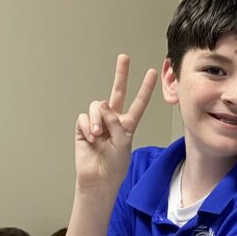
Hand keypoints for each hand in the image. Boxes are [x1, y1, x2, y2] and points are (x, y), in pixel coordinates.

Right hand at [75, 54, 156, 191]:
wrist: (99, 178)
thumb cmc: (115, 164)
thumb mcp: (123, 142)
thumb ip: (116, 122)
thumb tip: (103, 104)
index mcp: (128, 124)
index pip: (138, 103)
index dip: (145, 88)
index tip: (153, 73)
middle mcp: (113, 119)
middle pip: (117, 92)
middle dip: (121, 74)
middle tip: (124, 58)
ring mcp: (98, 122)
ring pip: (97, 106)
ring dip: (98, 118)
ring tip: (98, 134)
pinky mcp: (83, 126)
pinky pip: (84, 117)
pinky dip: (88, 126)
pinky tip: (91, 137)